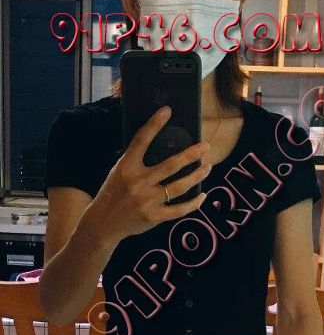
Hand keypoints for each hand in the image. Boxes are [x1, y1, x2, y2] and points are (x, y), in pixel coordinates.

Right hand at [91, 106, 210, 244]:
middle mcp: (138, 183)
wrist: (104, 223)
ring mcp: (147, 201)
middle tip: (205, 146)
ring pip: (179, 186)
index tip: (167, 110)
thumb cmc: (114, 192)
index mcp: (126, 167)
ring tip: (207, 167)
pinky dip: (194, 203)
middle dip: (191, 154)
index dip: (154, 124)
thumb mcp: (119, 171)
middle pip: (170, 165)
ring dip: (197, 176)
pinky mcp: (154, 217)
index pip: (141, 140)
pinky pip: (179, 210)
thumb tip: (162, 144)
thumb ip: (136, 160)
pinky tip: (202, 195)